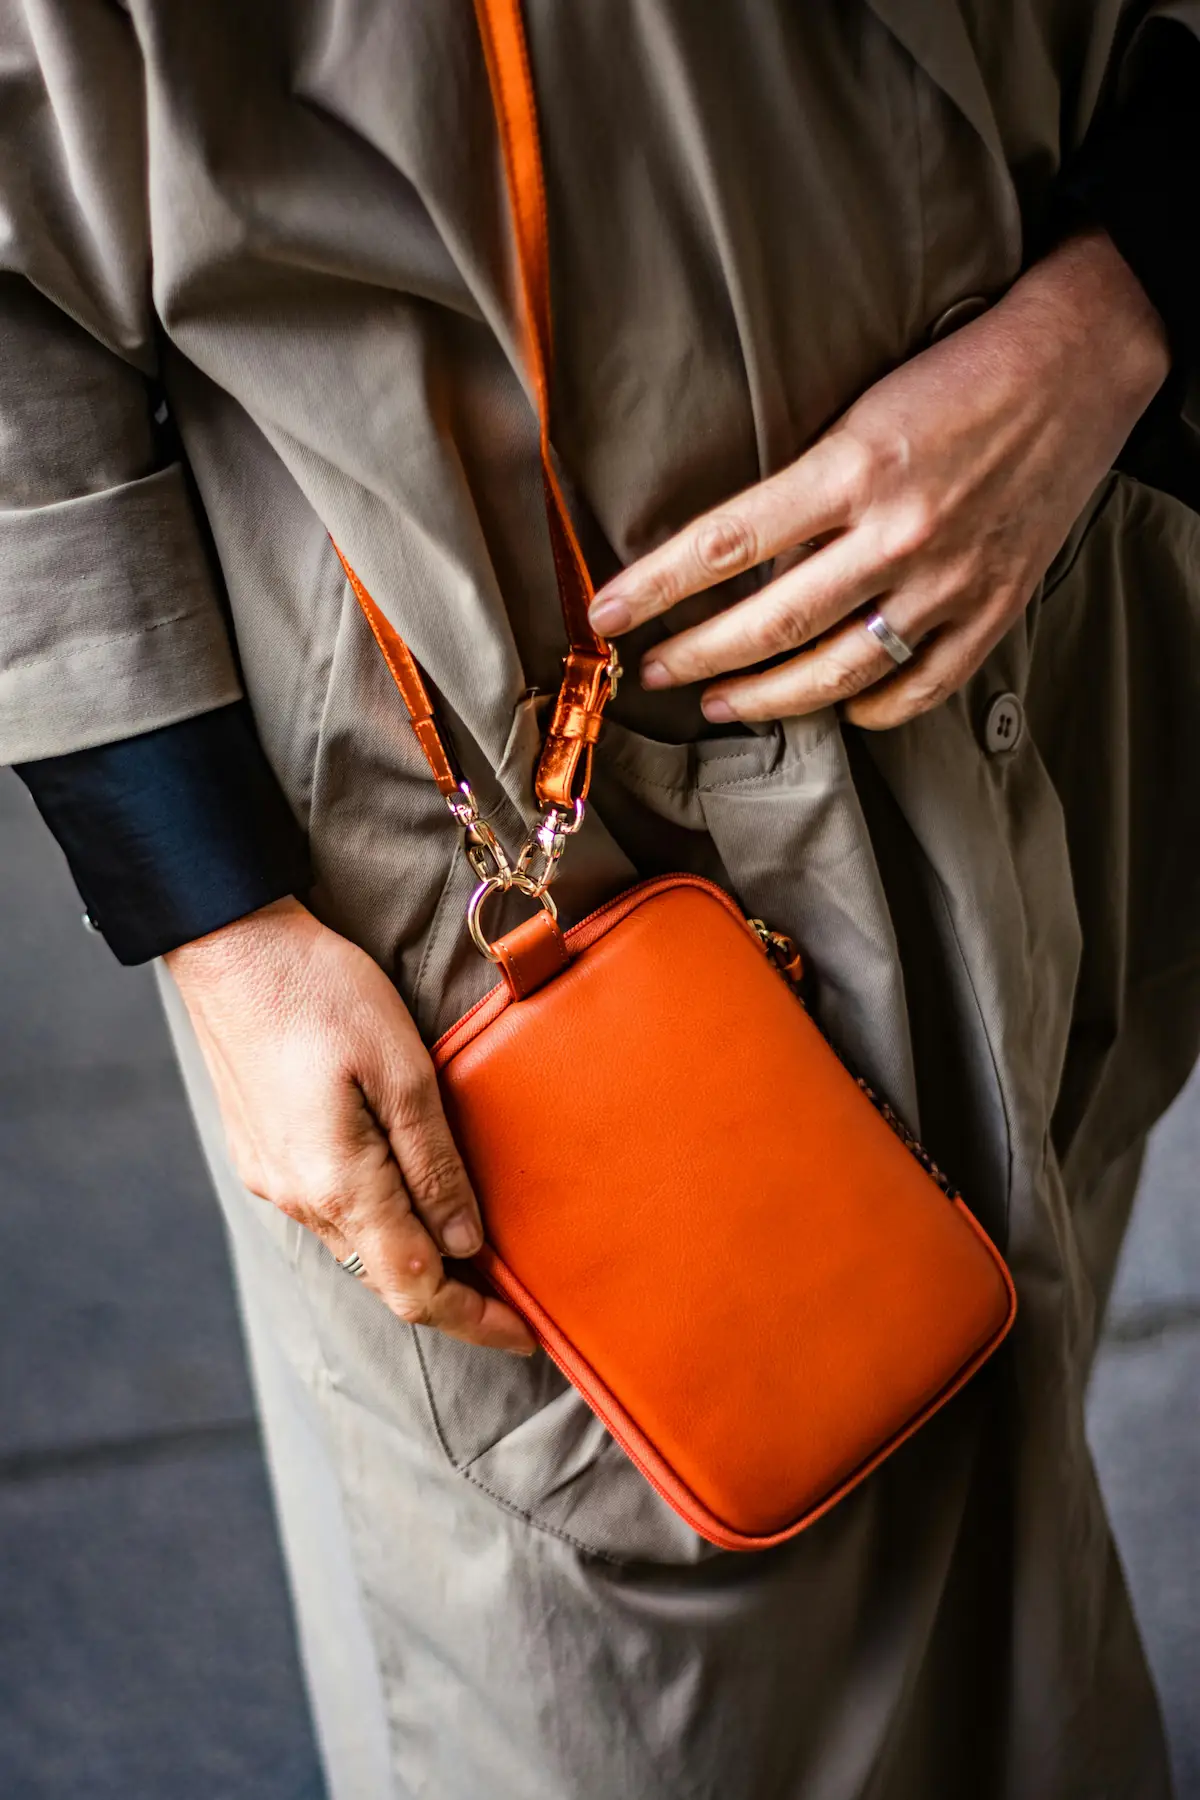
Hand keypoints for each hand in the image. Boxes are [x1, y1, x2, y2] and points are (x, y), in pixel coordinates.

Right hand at [165, 898, 534, 1353]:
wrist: (230, 947)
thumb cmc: (321, 992)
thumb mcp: (401, 1069)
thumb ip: (433, 1163)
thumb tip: (464, 1242)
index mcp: (338, 1184)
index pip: (415, 1288)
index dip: (475, 1319)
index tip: (527, 1335)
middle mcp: (299, 1198)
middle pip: (385, 1279)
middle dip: (451, 1297)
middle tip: (514, 1301)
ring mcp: (273, 1180)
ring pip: (356, 1248)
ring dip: (414, 1261)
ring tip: (474, 1253)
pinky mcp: (262, 1155)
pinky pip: (330, 1214)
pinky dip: (378, 1225)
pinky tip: (409, 1202)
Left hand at [587, 229, 1168, 729]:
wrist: (1082, 362)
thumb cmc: (963, 371)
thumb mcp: (864, 406)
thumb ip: (804, 484)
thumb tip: (730, 551)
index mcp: (856, 467)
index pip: (728, 541)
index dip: (657, 585)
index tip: (605, 613)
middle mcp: (900, 532)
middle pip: (772, 624)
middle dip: (697, 656)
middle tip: (654, 671)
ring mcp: (950, 580)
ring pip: (836, 670)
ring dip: (764, 698)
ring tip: (719, 701)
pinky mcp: (993, 607)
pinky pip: (917, 688)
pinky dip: (866, 706)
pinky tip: (834, 703)